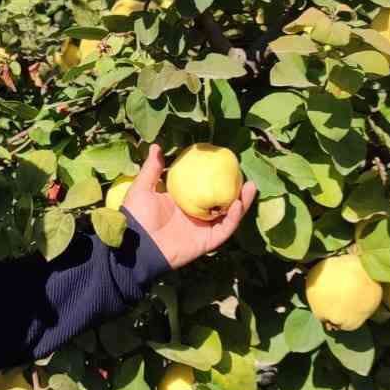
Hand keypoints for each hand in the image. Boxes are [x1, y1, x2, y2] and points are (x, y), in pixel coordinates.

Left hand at [120, 143, 256, 269]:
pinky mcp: (207, 241)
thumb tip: (156, 146)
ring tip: (251, 186)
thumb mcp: (143, 187)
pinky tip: (238, 203)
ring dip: (241, 201)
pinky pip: (225, 228)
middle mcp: (195, 214)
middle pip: (221, 199)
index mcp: (183, 201)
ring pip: (228, 214)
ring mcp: (203, 228)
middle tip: (243, 172)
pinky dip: (233, 217)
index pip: (203, 186)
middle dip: (235, 188)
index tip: (225, 161)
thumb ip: (152, 168)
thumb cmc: (138, 216)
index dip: (215, 176)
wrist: (138, 244)